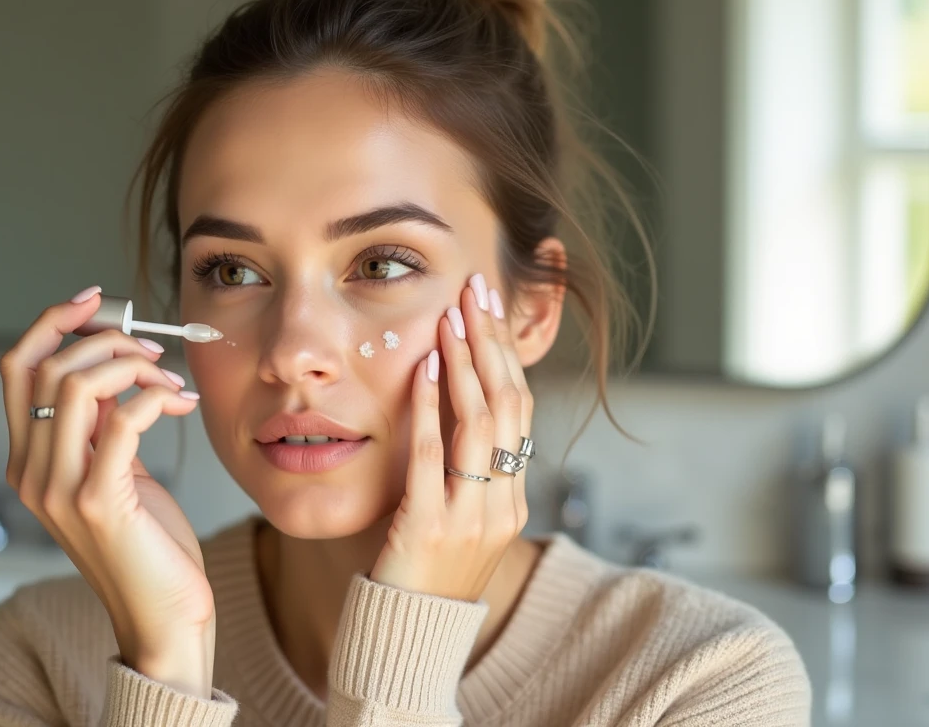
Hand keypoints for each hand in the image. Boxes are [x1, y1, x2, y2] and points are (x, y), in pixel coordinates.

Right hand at [0, 288, 215, 695]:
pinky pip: (122, 420)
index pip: (16, 369)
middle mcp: (31, 472)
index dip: (50, 322)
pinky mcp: (97, 502)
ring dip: (133, 365)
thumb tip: (119, 367)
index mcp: (28, 461)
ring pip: (78, 384)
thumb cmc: (146, 546)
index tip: (94, 299)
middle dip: (106, 340)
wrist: (162, 619)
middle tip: (154, 351)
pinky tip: (179, 404)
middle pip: (47, 366)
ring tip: (171, 382)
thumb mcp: (115, 474)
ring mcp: (58, 489)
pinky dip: (154, 397)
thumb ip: (103, 427)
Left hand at [370, 273, 533, 600]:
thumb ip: (465, 470)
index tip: (488, 306)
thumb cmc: (424, 570)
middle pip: (509, 406)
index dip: (505, 353)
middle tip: (475, 291)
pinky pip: (432, 459)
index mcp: (512, 499)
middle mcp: (502, 504)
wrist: (408, 637)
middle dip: (490, 342)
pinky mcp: (429, 529)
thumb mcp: (459, 517)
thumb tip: (455, 404)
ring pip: (480, 425)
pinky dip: (428, 410)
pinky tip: (420, 371)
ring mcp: (471, 519)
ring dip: (464, 364)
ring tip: (451, 317)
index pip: (520, 410)